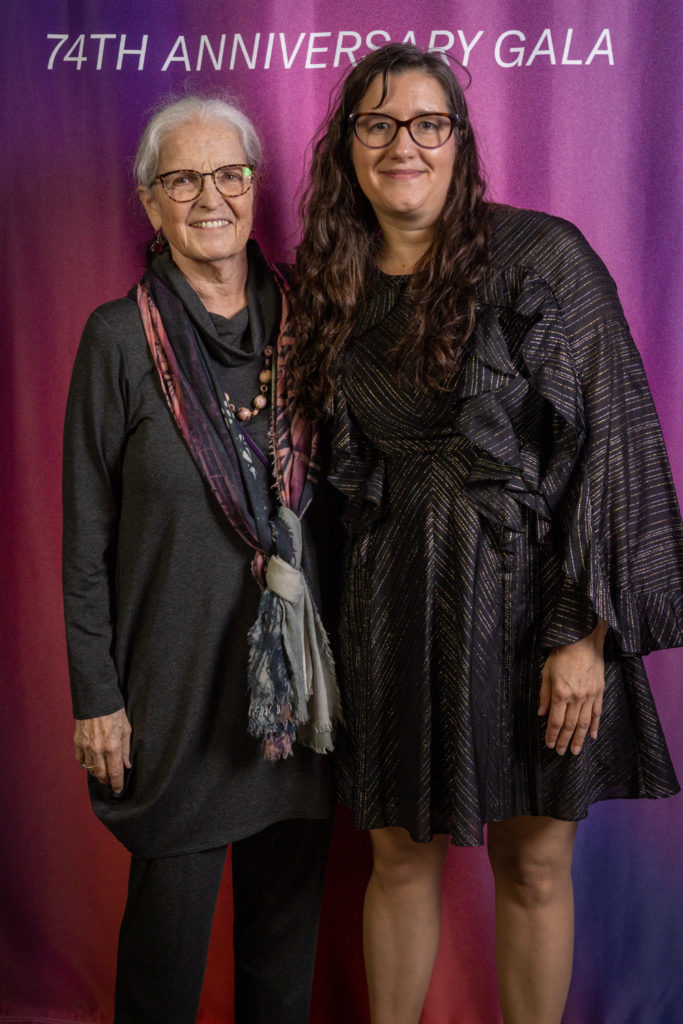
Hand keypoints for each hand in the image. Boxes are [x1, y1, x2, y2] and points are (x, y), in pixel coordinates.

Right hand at [74, 708, 131, 793]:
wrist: (96, 698)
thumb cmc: (114, 711)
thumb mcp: (126, 729)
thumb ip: (126, 749)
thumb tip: (127, 765)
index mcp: (113, 746)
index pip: (115, 772)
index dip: (117, 784)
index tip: (118, 790)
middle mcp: (98, 749)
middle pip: (101, 774)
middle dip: (107, 781)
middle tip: (111, 783)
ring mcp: (86, 746)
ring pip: (90, 769)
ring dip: (97, 774)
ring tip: (103, 774)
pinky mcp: (77, 742)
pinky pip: (80, 760)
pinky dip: (86, 764)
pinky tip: (91, 763)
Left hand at [538, 620, 606, 755]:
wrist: (583, 640)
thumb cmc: (561, 654)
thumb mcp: (546, 672)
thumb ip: (544, 695)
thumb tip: (541, 714)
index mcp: (560, 693)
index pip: (555, 721)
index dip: (551, 735)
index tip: (549, 745)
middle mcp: (576, 697)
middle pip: (569, 725)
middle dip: (564, 740)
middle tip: (561, 752)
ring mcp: (589, 695)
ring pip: (584, 723)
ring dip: (579, 738)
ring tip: (575, 751)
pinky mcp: (599, 691)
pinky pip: (597, 713)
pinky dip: (595, 726)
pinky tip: (592, 736)